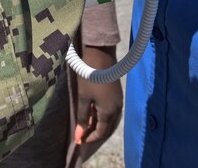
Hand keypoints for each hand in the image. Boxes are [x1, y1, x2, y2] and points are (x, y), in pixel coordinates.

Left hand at [73, 46, 122, 161]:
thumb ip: (83, 118)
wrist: (101, 56)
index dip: (89, 138)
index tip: (78, 141)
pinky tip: (92, 114)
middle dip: (94, 134)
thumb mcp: (84, 98)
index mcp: (109, 112)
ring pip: (109, 121)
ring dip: (98, 125)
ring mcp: (119, 102)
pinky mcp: (117, 95)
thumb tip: (80, 135)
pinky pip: (111, 113)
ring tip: (85, 126)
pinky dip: (102, 117)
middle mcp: (117, 109)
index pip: (100, 133)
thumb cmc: (89, 78)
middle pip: (106, 129)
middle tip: (81, 135)